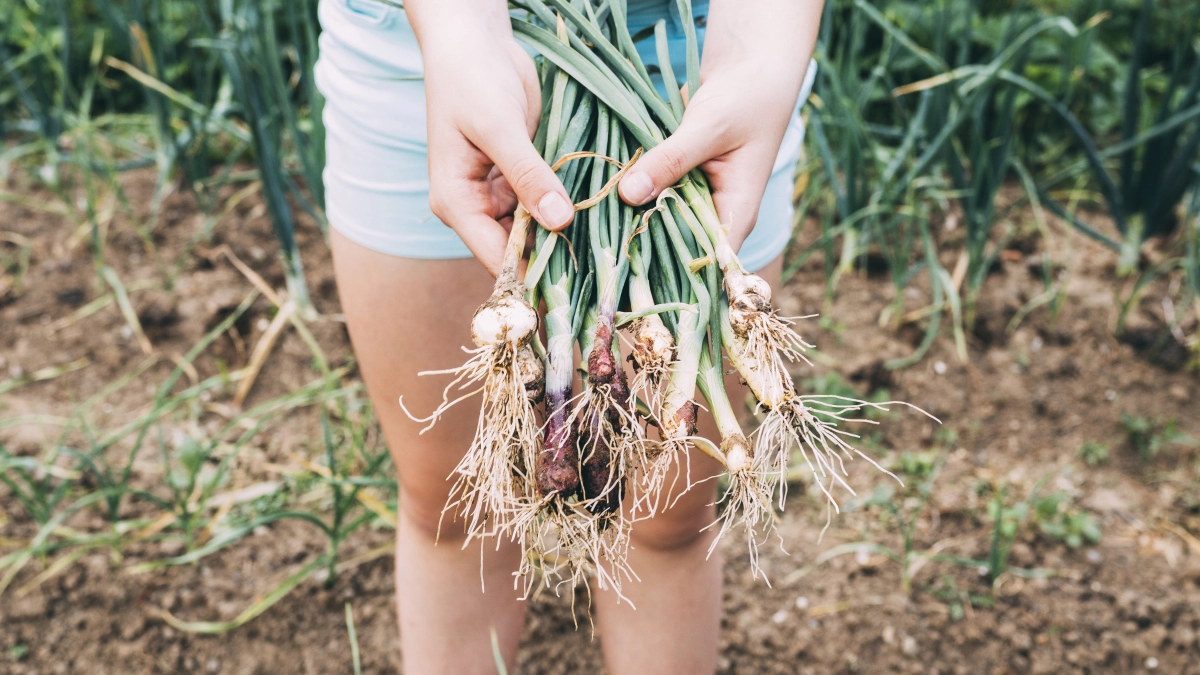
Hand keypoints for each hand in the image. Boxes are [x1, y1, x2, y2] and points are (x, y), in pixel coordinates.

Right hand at [406, 1, 574, 275]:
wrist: (475, 43)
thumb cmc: (473, 80)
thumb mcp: (500, 126)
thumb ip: (528, 174)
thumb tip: (558, 221)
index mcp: (456, 201)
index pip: (494, 256)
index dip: (529, 279)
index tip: (568, 299)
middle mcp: (474, 206)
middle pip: (516, 251)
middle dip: (552, 264)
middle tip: (599, 284)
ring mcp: (498, 194)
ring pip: (535, 231)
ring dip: (565, 240)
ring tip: (607, 260)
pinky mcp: (521, 178)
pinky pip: (546, 206)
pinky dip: (568, 212)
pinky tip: (601, 224)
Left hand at [617, 0, 821, 250]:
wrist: (750, 65)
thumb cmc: (746, 97)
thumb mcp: (708, 127)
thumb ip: (671, 160)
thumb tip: (629, 194)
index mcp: (737, 213)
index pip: (708, 262)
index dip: (675, 272)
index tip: (632, 271)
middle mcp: (715, 213)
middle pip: (677, 247)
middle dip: (642, 246)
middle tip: (598, 251)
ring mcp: (694, 197)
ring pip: (658, 221)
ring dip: (630, 219)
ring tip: (589, 228)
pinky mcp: (676, 180)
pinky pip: (650, 195)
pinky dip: (629, 194)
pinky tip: (597, 198)